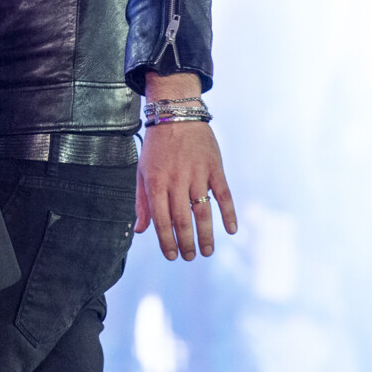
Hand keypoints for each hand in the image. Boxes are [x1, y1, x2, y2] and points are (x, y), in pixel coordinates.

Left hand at [135, 74, 237, 260]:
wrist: (176, 114)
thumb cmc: (156, 146)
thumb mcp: (142, 171)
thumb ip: (141, 202)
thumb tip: (141, 230)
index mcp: (156, 182)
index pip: (161, 220)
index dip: (166, 241)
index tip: (171, 256)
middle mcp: (176, 181)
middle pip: (182, 220)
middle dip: (186, 243)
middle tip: (189, 257)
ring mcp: (197, 174)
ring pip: (203, 212)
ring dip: (206, 235)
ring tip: (206, 252)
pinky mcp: (214, 168)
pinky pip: (224, 195)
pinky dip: (229, 214)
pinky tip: (231, 230)